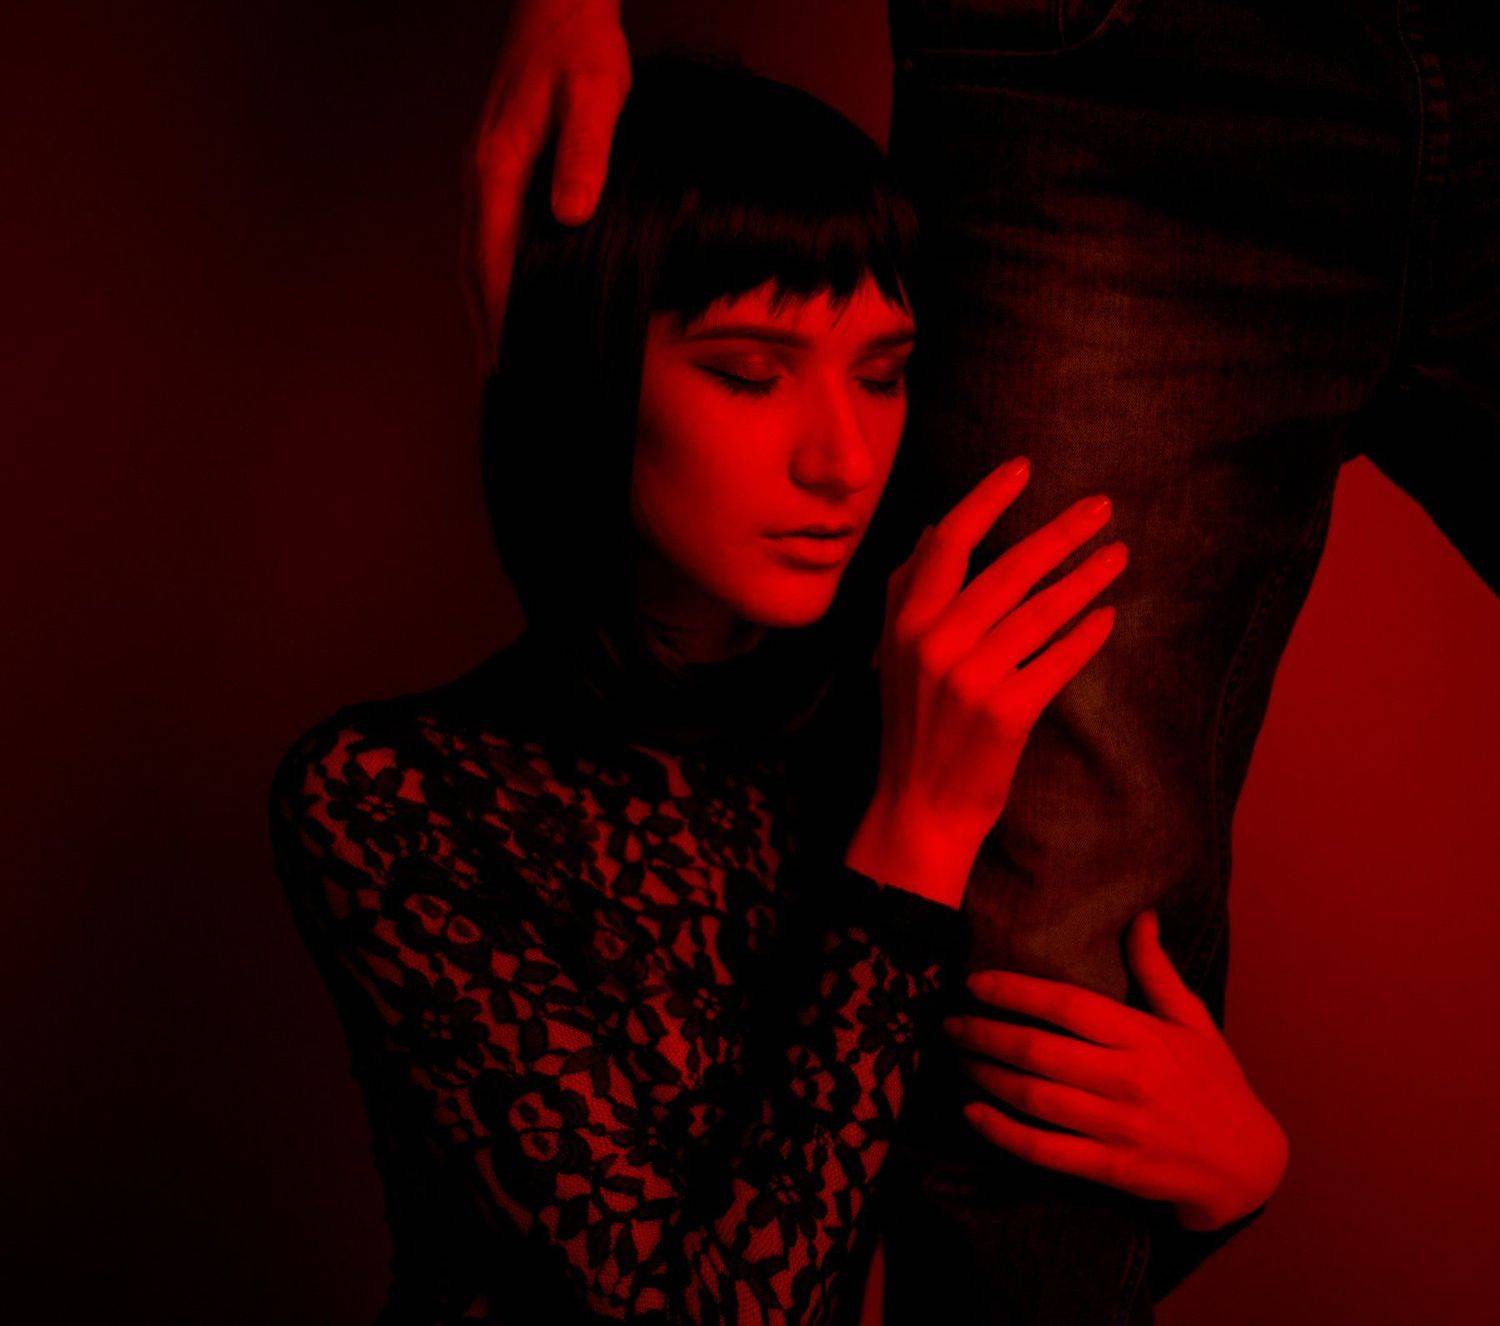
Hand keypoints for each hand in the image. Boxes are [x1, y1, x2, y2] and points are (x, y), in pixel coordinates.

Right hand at [466, 0, 630, 365]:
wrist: (560, 7)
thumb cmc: (579, 50)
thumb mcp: (595, 97)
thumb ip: (585, 155)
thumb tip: (570, 214)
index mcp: (497, 168)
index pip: (489, 259)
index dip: (497, 313)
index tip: (505, 359)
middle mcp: (481, 177)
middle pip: (472, 268)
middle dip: (485, 326)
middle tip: (499, 379)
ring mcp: (486, 175)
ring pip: (476, 255)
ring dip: (486, 306)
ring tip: (503, 355)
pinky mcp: (500, 171)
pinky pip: (490, 237)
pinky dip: (494, 276)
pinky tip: (514, 297)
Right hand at [844, 457, 1124, 906]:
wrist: (920, 807)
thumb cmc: (913, 726)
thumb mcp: (893, 653)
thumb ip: (908, 590)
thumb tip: (935, 526)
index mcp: (905, 622)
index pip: (948, 542)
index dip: (987, 500)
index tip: (1024, 469)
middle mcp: (935, 643)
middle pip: (1009, 568)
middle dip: (1061, 532)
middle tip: (1101, 507)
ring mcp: (971, 678)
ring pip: (1041, 611)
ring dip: (1085, 578)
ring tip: (1117, 555)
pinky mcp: (1006, 712)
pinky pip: (1058, 660)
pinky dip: (1085, 635)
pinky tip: (1107, 616)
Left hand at [945, 910, 1288, 1229]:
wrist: (1246, 1164)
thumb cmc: (1214, 1082)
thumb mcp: (1193, 1020)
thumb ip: (1157, 970)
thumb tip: (1142, 915)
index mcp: (1144, 1037)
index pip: (1067, 1005)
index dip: (1015, 991)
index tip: (975, 983)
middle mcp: (1127, 1079)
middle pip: (1038, 1051)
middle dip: (984, 1034)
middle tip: (949, 1023)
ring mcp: (1118, 1126)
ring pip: (1034, 1098)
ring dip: (986, 1076)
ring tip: (958, 1057)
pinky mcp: (1111, 1167)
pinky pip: (1044, 1149)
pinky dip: (1002, 1132)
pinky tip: (973, 1113)